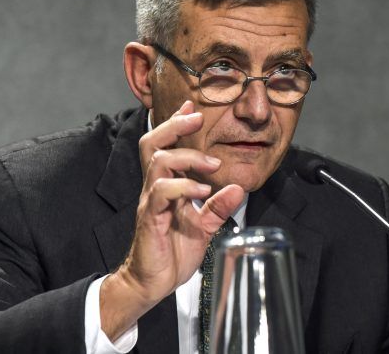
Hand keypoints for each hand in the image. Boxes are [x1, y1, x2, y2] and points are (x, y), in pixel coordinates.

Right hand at [99, 101, 244, 340]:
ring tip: (213, 164)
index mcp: (166, 186)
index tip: (193, 106)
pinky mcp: (150, 218)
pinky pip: (161, 192)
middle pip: (153, 143)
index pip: (166, 146)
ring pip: (159, 162)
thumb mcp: (204, 226)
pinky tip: (200, 191)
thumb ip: (219, 206)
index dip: (176, 123)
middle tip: (197, 117)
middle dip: (174, 125)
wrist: (152, 282)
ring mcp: (150, 201)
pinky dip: (182, 186)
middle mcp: (155, 188)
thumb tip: (238, 188)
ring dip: (188, 157)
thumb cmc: (173, 251)